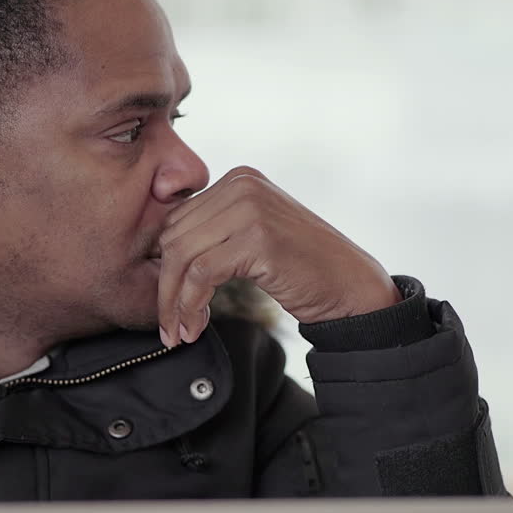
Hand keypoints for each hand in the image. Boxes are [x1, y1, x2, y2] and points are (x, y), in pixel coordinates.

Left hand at [157, 166, 400, 345]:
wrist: (352, 287)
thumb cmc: (303, 269)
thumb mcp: (254, 236)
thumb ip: (215, 233)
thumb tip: (160, 256)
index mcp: (238, 180)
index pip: (177, 220)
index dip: (166, 266)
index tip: (169, 303)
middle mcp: (242, 185)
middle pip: (173, 237)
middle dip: (166, 287)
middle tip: (172, 326)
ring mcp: (250, 208)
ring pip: (181, 256)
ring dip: (175, 302)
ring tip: (181, 332)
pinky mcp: (257, 237)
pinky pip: (201, 273)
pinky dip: (191, 304)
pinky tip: (197, 326)